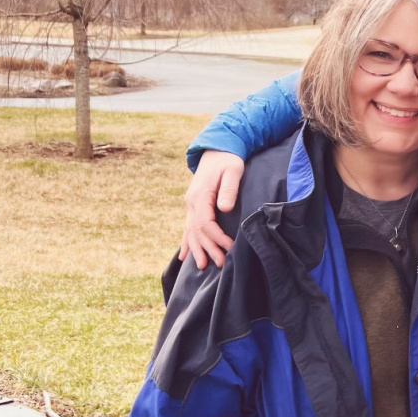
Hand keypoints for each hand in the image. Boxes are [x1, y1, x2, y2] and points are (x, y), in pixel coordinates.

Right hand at [180, 151, 243, 268]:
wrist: (216, 150)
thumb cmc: (228, 160)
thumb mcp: (233, 171)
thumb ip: (228, 189)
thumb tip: (224, 208)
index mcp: (201, 195)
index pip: (206, 223)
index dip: (216, 238)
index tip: (229, 247)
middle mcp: (192, 202)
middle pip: (197, 231)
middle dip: (208, 248)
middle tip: (221, 263)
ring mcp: (190, 205)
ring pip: (190, 231)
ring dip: (196, 249)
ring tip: (202, 266)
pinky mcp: (193, 205)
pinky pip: (187, 227)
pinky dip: (186, 242)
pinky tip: (184, 256)